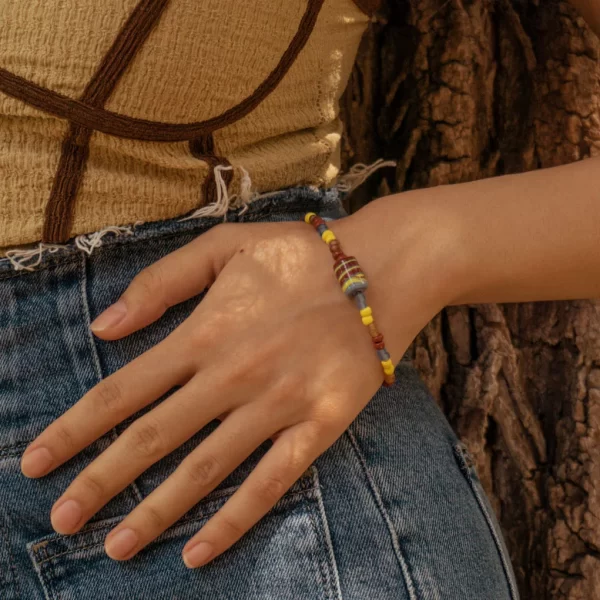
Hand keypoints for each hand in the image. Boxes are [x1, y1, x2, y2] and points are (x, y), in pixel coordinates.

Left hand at [20, 211, 443, 567]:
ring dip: (156, 510)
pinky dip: (235, 518)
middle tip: (61, 521)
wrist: (379, 270)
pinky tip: (200, 550)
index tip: (37, 462)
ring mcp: (277, 405)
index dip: (75, 428)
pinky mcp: (319, 425)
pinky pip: (272, 480)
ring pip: (205, 469)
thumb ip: (163, 280)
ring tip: (115, 547)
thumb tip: (106, 326)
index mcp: (205, 333)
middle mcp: (232, 377)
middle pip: (153, 438)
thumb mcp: (226, 245)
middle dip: (101, 482)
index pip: (124, 390)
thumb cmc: (300, 257)